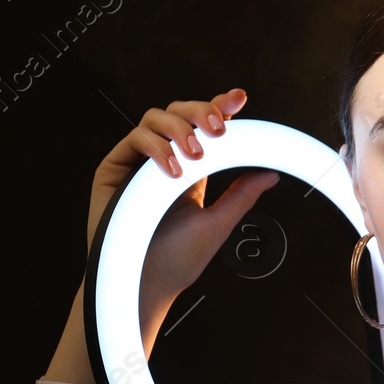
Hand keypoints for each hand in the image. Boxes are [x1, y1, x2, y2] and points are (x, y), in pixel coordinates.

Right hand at [87, 88, 280, 302]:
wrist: (147, 284)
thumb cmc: (177, 261)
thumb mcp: (218, 223)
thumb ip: (241, 195)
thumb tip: (270, 173)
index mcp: (188, 169)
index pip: (202, 127)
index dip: (219, 107)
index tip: (239, 98)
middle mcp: (161, 160)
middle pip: (178, 113)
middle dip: (200, 112)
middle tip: (219, 130)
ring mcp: (136, 162)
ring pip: (155, 118)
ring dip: (180, 128)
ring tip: (196, 156)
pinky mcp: (113, 169)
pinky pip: (133, 138)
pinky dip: (155, 146)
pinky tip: (172, 169)